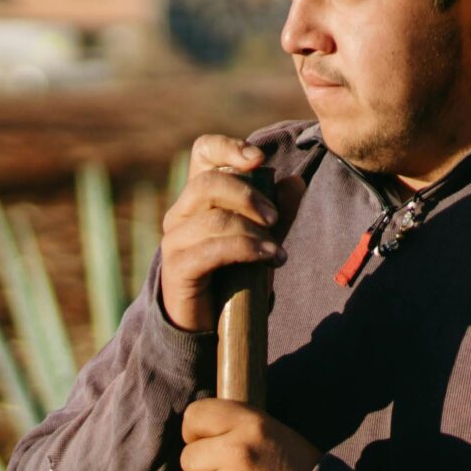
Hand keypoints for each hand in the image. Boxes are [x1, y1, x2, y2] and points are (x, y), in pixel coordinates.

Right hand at [159, 134, 295, 333]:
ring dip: (252, 231)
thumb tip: (295, 181)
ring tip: (277, 249)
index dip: (228, 148)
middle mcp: (181, 213)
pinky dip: (246, 250)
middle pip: (208, 183)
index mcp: (198, 197)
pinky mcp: (178, 268)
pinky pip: (212, 250)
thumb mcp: (261, 238)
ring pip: (213, 219)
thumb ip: (278, 211)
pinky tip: (268, 258)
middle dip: (248, 195)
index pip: (202, 153)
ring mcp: (175, 240)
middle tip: (274, 216)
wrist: (208, 322)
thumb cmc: (233, 275)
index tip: (258, 159)